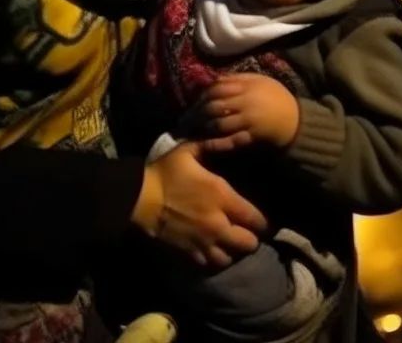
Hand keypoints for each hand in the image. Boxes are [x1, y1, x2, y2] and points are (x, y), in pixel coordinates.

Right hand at [130, 140, 265, 267]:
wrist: (139, 199)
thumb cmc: (166, 172)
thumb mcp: (189, 151)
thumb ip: (214, 144)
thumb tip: (238, 136)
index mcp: (221, 197)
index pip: (256, 219)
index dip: (262, 220)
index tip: (260, 217)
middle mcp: (218, 224)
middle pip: (249, 244)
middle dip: (251, 237)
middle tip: (245, 229)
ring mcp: (204, 242)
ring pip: (232, 258)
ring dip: (233, 250)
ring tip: (230, 241)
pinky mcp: (190, 254)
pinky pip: (211, 265)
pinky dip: (215, 259)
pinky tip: (213, 249)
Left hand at [202, 74, 299, 147]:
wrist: (297, 120)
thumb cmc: (277, 97)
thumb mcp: (260, 80)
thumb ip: (239, 78)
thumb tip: (216, 79)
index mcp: (246, 85)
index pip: (217, 88)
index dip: (202, 95)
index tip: (194, 101)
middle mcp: (245, 102)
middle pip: (214, 106)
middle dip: (198, 113)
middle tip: (187, 119)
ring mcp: (248, 120)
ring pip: (220, 123)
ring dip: (204, 128)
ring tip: (193, 131)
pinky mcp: (252, 137)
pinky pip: (231, 140)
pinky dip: (217, 144)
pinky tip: (205, 145)